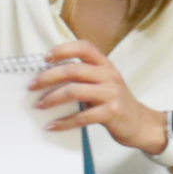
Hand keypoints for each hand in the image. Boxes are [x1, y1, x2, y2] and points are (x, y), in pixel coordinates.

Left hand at [32, 40, 166, 154]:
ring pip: (74, 91)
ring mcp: (111, 94)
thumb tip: (48, 78)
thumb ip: (84, 77)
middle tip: (32, 86)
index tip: (45, 58)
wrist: (140, 124)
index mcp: (105, 65)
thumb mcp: (104, 83)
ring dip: (52, 99)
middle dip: (48, 77)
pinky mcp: (111, 113)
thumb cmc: (115, 102)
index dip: (63, 50)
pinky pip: (82, 117)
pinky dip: (64, 122)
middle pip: (73, 70)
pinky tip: (52, 126)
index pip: (84, 48)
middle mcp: (109, 75)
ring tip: (39, 105)